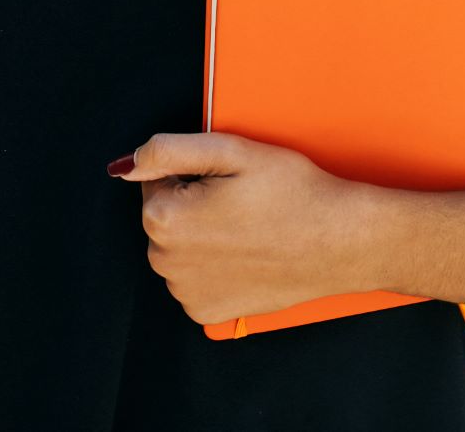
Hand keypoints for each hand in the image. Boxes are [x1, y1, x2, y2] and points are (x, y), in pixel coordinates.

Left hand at [110, 132, 375, 325]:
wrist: (340, 242)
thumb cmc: (292, 192)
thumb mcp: (231, 151)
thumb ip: (168, 150)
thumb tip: (125, 166)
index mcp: (164, 218)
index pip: (156, 180)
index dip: (193, 174)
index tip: (229, 181)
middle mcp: (165, 263)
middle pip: (164, 216)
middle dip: (193, 205)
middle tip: (242, 202)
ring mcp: (185, 293)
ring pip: (178, 249)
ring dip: (202, 236)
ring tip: (249, 228)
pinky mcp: (206, 313)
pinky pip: (194, 279)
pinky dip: (213, 267)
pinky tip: (248, 256)